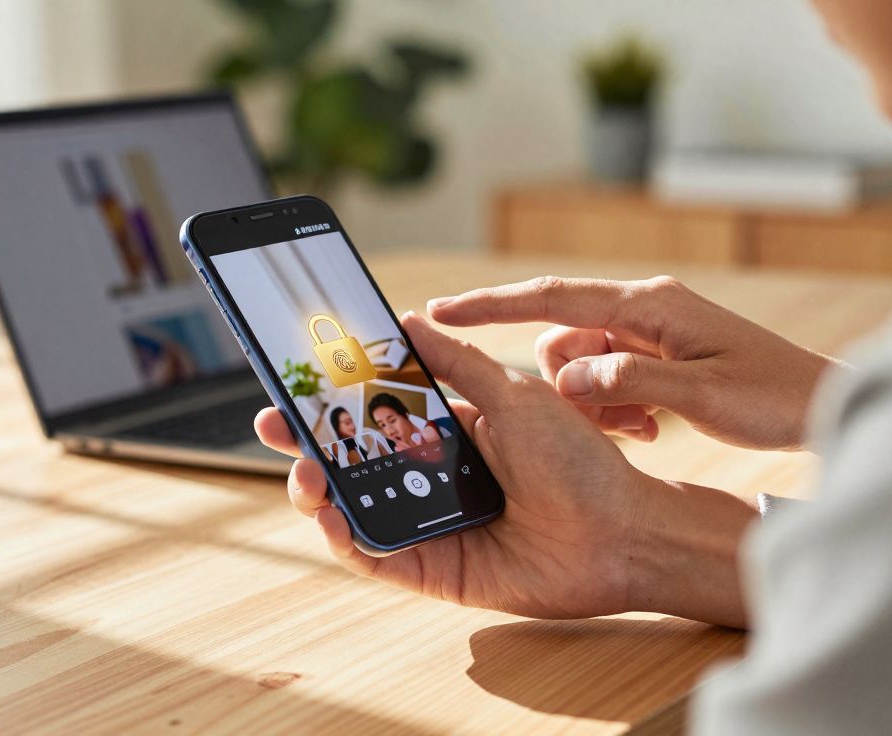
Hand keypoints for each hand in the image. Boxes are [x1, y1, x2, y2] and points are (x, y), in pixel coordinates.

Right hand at [256, 312, 755, 626]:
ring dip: (316, 487)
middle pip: (350, 460)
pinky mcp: (431, 569)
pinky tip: (329, 515)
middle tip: (270, 423)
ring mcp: (426, 523)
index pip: (374, 412)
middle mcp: (429, 478)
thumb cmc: (580, 462)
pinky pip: (373, 555)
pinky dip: (343, 537)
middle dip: (304, 440)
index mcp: (448, 431)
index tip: (294, 378)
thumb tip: (407, 322)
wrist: (620, 531)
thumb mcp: (515, 397)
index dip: (331, 398)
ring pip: (352, 507)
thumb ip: (457, 364)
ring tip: (305, 468)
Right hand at [429, 275, 842, 450]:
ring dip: (592, 400)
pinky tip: (646, 429)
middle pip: (562, 337)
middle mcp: (642, 308)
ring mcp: (648, 330)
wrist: (822, 405)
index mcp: (648, 305)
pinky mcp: (656, 353)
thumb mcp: (701, 395)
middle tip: (610, 424)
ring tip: (639, 430)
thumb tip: (567, 376)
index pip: (551, 298)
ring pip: (581, 362)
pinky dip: (612, 404)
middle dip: (563, 382)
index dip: (490, 305)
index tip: (438, 310)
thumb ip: (628, 380)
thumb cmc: (772, 397)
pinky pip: (606, 375)